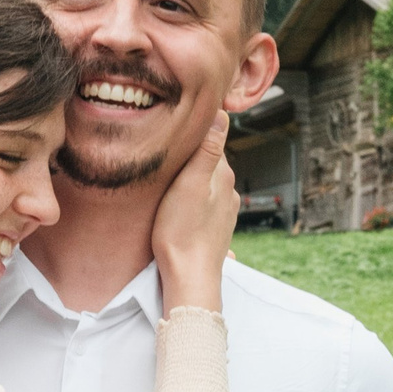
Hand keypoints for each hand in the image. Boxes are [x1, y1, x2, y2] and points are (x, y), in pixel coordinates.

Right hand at [150, 111, 235, 313]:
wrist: (189, 278)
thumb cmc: (182, 232)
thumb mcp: (190, 184)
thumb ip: (207, 149)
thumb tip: (222, 113)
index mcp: (222, 174)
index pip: (210, 139)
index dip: (190, 132)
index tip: (170, 129)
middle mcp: (228, 190)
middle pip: (207, 161)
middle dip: (189, 156)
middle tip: (164, 153)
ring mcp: (223, 211)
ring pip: (205, 183)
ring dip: (190, 179)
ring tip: (168, 181)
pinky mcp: (214, 227)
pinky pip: (203, 203)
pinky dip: (191, 198)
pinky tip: (178, 206)